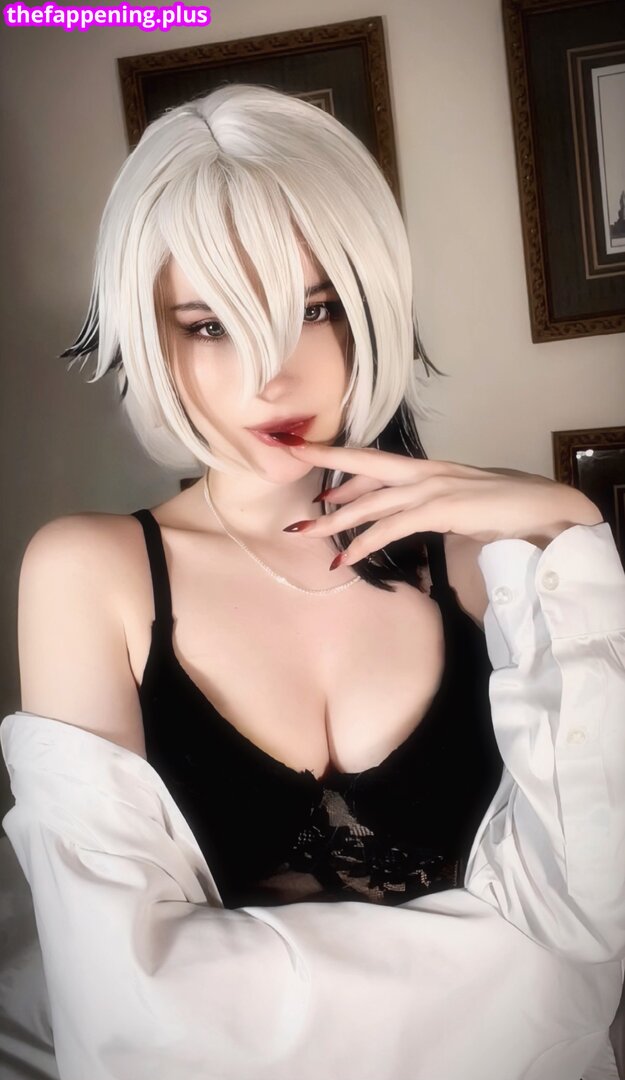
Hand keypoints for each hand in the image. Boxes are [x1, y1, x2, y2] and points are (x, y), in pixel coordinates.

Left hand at [275, 437, 603, 568]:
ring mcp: (433, 488)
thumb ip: (426, 506)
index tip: (306, 454)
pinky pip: (394, 527)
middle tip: (286, 458)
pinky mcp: (442, 509)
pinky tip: (346, 558)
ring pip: (371, 501)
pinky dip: (366, 542)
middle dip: (323, 462)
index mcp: (427, 469)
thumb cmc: (504, 508)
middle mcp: (425, 472)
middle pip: (363, 465)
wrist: (544, 509)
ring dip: (334, 520)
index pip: (374, 460)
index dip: (339, 458)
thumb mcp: (458, 503)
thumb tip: (400, 519)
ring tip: (304, 532)